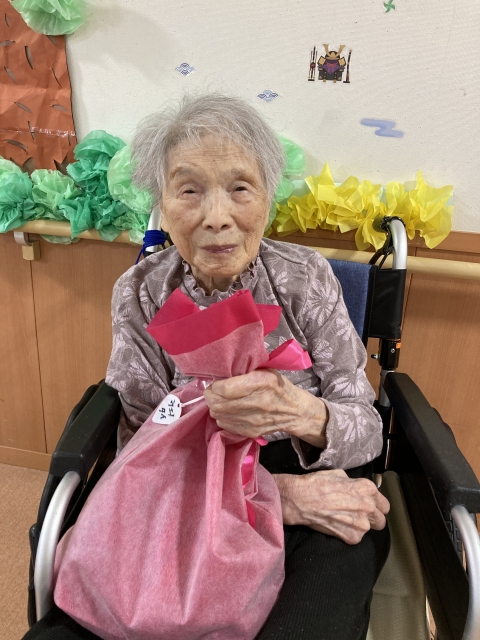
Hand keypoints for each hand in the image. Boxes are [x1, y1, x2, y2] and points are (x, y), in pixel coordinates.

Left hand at [203, 369, 327, 444]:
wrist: (295, 411)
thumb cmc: (278, 386)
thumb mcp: (266, 370)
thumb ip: (245, 369)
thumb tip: (221, 370)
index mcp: (262, 382)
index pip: (225, 388)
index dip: (215, 385)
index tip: (217, 382)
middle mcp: (257, 402)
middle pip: (218, 403)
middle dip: (211, 396)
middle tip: (213, 391)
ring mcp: (253, 420)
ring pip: (218, 414)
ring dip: (215, 406)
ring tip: (221, 400)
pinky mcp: (250, 432)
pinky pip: (224, 425)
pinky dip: (222, 416)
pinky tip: (229, 410)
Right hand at [273, 470, 389, 544]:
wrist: (301, 499)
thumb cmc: (317, 483)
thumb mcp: (339, 474)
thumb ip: (353, 483)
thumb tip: (356, 488)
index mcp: (367, 488)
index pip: (384, 504)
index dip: (376, 506)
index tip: (368, 507)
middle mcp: (368, 506)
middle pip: (381, 520)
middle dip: (371, 518)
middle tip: (356, 515)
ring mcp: (361, 524)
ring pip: (369, 529)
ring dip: (358, 526)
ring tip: (343, 520)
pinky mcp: (352, 537)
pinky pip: (356, 537)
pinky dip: (348, 533)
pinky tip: (336, 525)